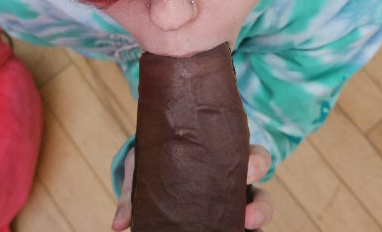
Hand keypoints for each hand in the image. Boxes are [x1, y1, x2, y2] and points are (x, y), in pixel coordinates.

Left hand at [111, 144, 272, 230]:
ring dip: (256, 224)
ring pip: (258, 217)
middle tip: (248, 214)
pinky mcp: (227, 219)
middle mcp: (235, 183)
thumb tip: (119, 225)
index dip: (257, 163)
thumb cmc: (157, 158)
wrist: (153, 162)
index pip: (255, 157)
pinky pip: (244, 229)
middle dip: (261, 206)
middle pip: (262, 194)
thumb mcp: (146, 165)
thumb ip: (135, 188)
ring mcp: (233, 204)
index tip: (249, 171)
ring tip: (246, 229)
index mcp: (225, 156)